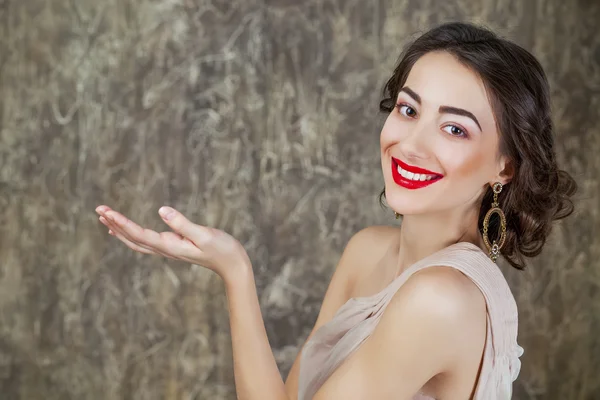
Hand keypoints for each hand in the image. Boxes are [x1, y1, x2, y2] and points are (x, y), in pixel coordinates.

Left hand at [95, 205, 251, 281]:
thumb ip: (183, 224)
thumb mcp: (204, 234)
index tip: (106, 212)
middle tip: (98, 209)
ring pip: (136, 241)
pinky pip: (145, 241)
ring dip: (119, 229)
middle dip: (114, 224)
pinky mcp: (173, 246)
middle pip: (132, 238)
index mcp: (170, 246)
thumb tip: (162, 211)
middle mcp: (165, 250)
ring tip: (104, 217)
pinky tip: (125, 229)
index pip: (139, 234)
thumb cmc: (222, 249)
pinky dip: (131, 234)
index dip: (121, 223)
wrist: (233, 264)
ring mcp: (168, 249)